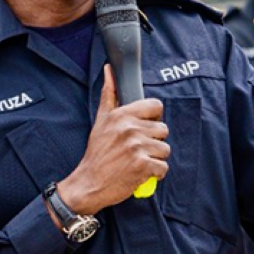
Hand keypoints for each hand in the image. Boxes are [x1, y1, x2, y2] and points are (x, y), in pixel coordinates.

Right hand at [57, 65, 169, 215]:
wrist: (89, 183)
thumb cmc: (97, 153)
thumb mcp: (100, 121)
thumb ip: (108, 94)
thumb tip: (109, 70)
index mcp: (121, 115)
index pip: (156, 106)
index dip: (153, 118)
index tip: (144, 128)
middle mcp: (130, 129)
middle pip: (163, 129)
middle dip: (153, 141)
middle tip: (137, 149)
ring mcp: (137, 147)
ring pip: (165, 149)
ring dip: (155, 158)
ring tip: (138, 161)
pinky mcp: (143, 166)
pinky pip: (163, 167)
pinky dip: (155, 173)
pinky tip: (141, 173)